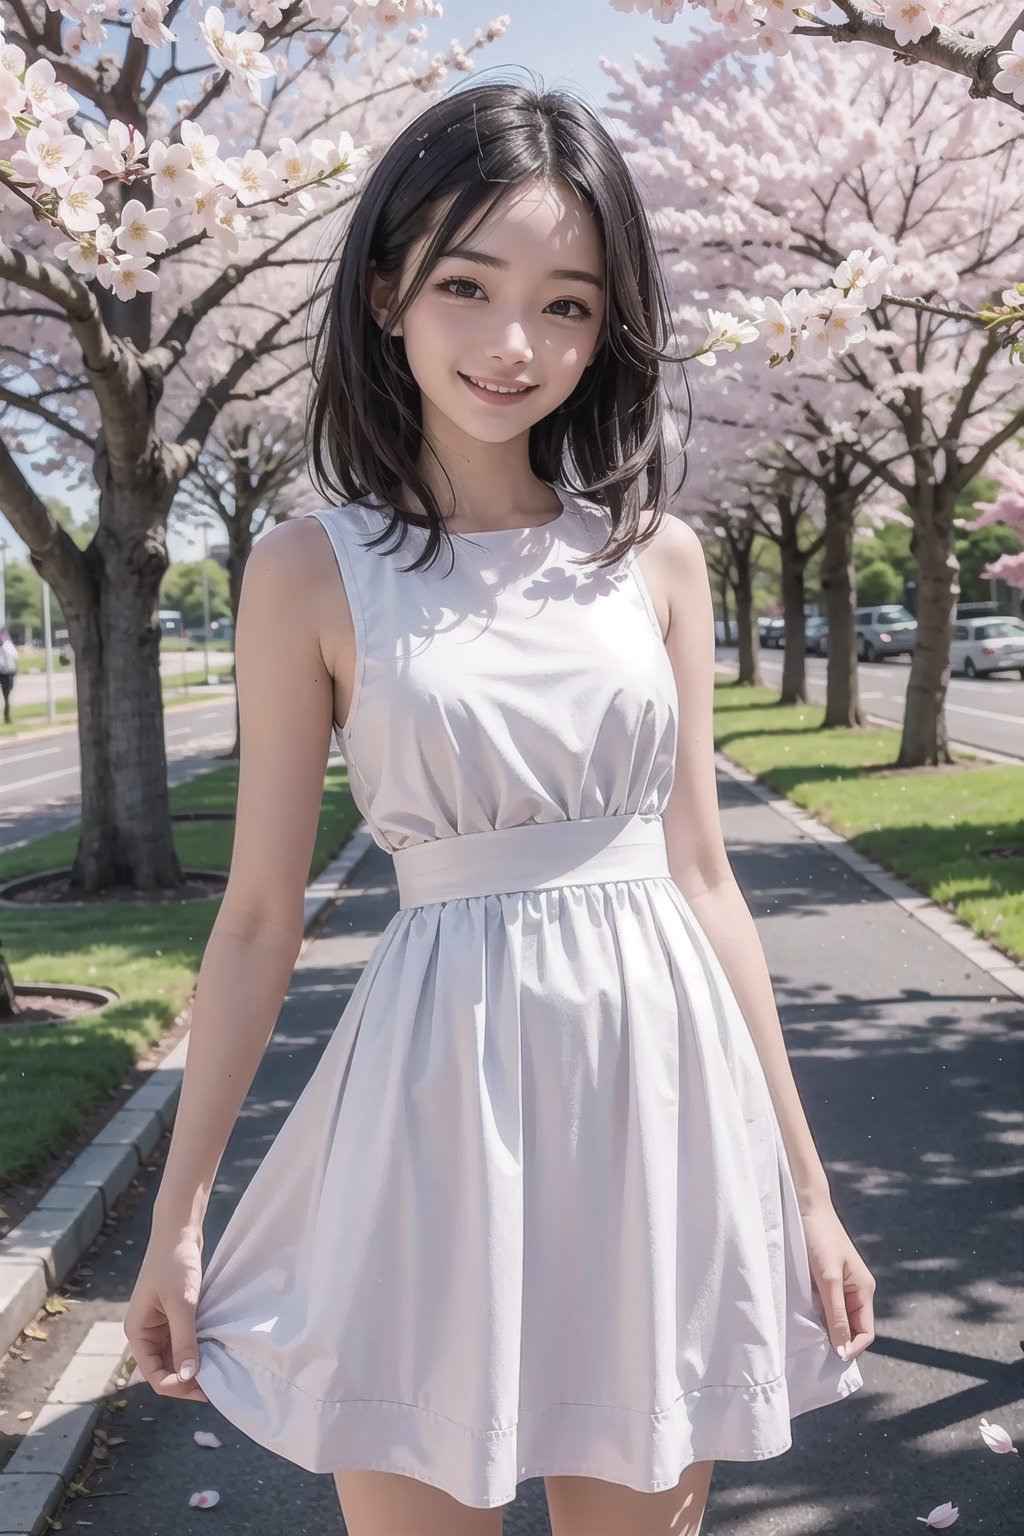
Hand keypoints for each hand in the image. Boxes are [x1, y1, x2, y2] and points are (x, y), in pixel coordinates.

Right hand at [125, 1232, 209, 1402]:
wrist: (179, 1230)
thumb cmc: (174, 1262)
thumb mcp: (181, 1303)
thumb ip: (184, 1340)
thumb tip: (188, 1376)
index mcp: (137, 1332)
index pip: (153, 1374)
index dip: (177, 1387)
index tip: (205, 1388)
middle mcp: (146, 1332)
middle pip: (165, 1370)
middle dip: (188, 1380)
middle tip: (217, 1384)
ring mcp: (160, 1324)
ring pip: (176, 1357)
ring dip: (194, 1365)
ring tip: (220, 1370)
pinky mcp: (175, 1315)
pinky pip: (184, 1341)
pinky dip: (198, 1349)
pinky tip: (217, 1351)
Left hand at [800, 1201, 875, 1362]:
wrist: (808, 1207)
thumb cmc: (820, 1239)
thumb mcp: (828, 1280)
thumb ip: (837, 1315)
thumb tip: (844, 1351)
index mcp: (865, 1290)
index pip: (866, 1332)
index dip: (851, 1348)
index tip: (830, 1357)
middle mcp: (858, 1290)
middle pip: (854, 1328)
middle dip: (839, 1341)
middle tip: (816, 1350)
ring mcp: (844, 1285)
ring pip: (841, 1318)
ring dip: (829, 1328)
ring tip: (810, 1336)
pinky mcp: (830, 1279)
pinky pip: (830, 1306)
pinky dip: (821, 1315)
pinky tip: (806, 1318)